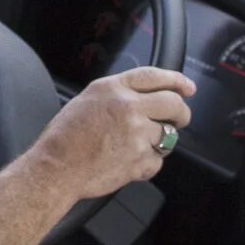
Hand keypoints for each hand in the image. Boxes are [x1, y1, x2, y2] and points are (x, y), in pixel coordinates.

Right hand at [27, 67, 196, 200]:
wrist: (56, 167)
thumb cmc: (64, 137)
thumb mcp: (88, 100)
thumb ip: (117, 95)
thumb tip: (144, 98)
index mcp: (114, 89)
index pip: (155, 76)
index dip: (176, 80)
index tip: (187, 87)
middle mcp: (129, 107)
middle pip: (174, 104)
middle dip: (181, 113)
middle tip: (178, 119)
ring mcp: (137, 134)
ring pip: (169, 135)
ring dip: (160, 141)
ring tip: (140, 146)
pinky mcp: (140, 160)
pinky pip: (157, 161)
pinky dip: (147, 164)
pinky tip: (129, 162)